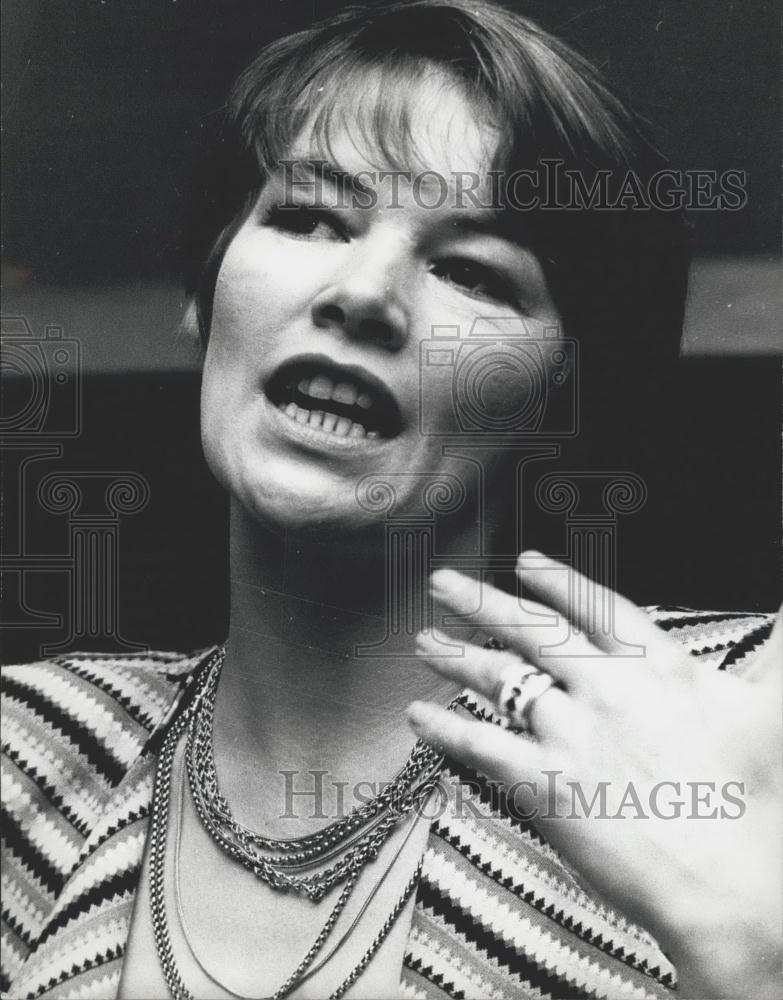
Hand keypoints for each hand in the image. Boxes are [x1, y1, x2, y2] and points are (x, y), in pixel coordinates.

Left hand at [407, 553, 782, 998]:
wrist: (733, 884)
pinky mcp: (543, 783)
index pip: (595, 606)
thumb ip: (779, 646)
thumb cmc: (760, 799)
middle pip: (529, 630)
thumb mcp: (772, 707)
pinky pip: (479, 744)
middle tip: (442, 581)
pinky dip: (445, 726)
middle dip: (480, 600)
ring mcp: (570, 732)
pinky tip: (418, 712)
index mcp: (657, 665)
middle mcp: (605, 687)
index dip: (557, 581)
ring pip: (497, 677)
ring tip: (424, 639)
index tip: (525, 562)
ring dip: (455, 654)